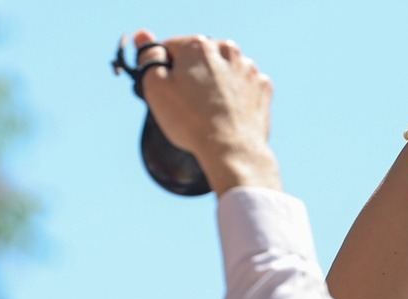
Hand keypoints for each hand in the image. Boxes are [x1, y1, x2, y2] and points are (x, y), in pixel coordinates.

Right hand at [130, 29, 279, 194]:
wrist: (233, 151)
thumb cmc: (191, 121)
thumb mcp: (156, 87)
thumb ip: (149, 59)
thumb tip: (144, 38)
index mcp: (198, 45)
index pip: (171, 48)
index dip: (164, 69)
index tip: (168, 89)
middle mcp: (227, 49)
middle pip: (200, 57)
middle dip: (192, 73)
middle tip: (189, 102)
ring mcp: (249, 68)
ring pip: (223, 70)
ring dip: (215, 83)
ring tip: (210, 110)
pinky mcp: (263, 87)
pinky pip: (243, 85)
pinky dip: (236, 95)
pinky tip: (229, 112)